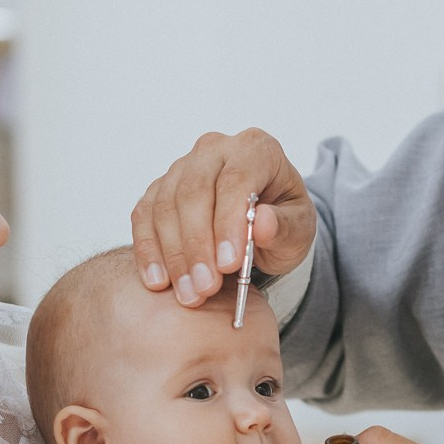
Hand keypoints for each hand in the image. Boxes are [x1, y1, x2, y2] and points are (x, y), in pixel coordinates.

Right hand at [130, 129, 315, 306]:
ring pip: (165, 206)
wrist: (261, 226)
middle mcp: (214, 150)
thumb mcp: (299, 229)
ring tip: (189, 293)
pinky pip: (144, 217)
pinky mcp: (158, 190)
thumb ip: (284, 227)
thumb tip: (262, 223)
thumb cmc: (282, 222)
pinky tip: (158, 281)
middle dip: (197, 245)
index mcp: (255, 149)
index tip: (229, 265)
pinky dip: (148, 251)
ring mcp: (181, 167)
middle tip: (205, 287)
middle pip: (193, 191)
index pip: (235, 180)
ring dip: (174, 255)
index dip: (228, 223)